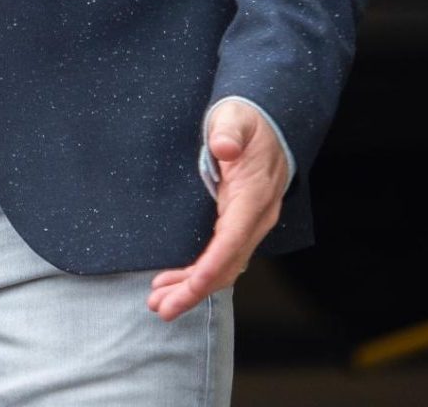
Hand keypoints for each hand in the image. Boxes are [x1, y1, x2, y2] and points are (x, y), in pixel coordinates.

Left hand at [149, 102, 289, 320]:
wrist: (268, 121)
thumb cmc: (247, 120)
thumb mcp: (236, 118)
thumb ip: (228, 132)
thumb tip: (224, 148)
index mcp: (254, 196)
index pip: (233, 240)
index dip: (211, 266)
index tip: (190, 286)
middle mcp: (255, 217)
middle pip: (227, 264)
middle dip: (195, 290)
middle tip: (161, 308)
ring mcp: (248, 223)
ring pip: (224, 267)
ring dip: (193, 287)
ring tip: (160, 303)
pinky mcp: (238, 223)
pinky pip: (220, 256)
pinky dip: (199, 273)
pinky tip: (177, 281)